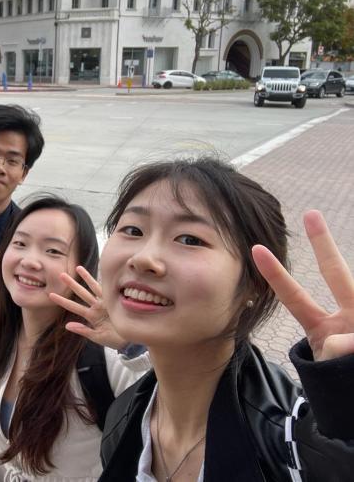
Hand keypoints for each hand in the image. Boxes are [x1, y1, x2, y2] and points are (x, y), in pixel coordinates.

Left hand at [48, 266, 127, 350]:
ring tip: (77, 267)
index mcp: (91, 316)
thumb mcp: (98, 337)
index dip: (62, 300)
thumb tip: (66, 325)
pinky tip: (99, 270)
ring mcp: (106, 303)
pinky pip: (108, 289)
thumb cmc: (116, 340)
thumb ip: (83, 330)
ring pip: (93, 287)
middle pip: (81, 293)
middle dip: (71, 284)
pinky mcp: (116, 301)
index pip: (73, 306)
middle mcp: (97, 307)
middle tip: (60, 274)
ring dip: (86, 278)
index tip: (51, 294)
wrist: (133, 341)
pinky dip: (103, 280)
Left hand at [252, 210, 353, 361]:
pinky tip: (350, 363)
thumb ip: (331, 351)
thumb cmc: (344, 386)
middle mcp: (348, 318)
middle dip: (323, 244)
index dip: (275, 275)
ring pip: (347, 331)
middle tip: (310, 213)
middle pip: (336, 273)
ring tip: (345, 363)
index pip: (295, 297)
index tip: (255, 250)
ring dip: (347, 348)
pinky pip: (352, 344)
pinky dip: (350, 352)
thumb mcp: (326, 372)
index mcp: (324, 327)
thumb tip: (344, 339)